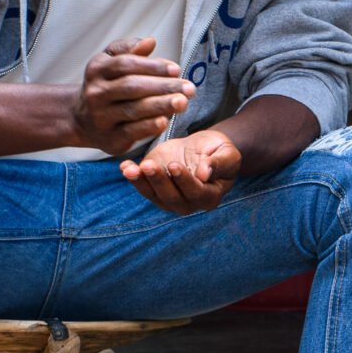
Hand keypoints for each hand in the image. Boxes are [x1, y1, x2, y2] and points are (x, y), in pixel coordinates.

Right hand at [74, 38, 195, 155]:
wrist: (83, 120)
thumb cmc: (106, 85)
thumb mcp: (111, 62)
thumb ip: (129, 49)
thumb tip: (150, 42)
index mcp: (97, 69)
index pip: (126, 64)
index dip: (153, 66)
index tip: (176, 69)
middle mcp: (96, 93)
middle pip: (132, 87)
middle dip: (163, 87)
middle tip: (189, 88)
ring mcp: (101, 117)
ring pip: (133, 109)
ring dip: (161, 106)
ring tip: (183, 102)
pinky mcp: (110, 139)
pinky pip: (132, 132)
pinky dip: (149, 126)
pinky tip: (165, 120)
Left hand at [120, 129, 241, 214]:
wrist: (203, 149)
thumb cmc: (218, 151)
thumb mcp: (227, 153)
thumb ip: (219, 163)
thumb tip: (204, 175)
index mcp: (210, 196)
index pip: (196, 192)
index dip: (184, 180)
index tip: (173, 165)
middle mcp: (189, 203)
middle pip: (172, 197)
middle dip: (159, 181)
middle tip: (149, 165)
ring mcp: (170, 199)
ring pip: (154, 195)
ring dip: (141, 182)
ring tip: (131, 169)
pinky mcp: (155, 189)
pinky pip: (143, 186)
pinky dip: (133, 178)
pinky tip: (125, 166)